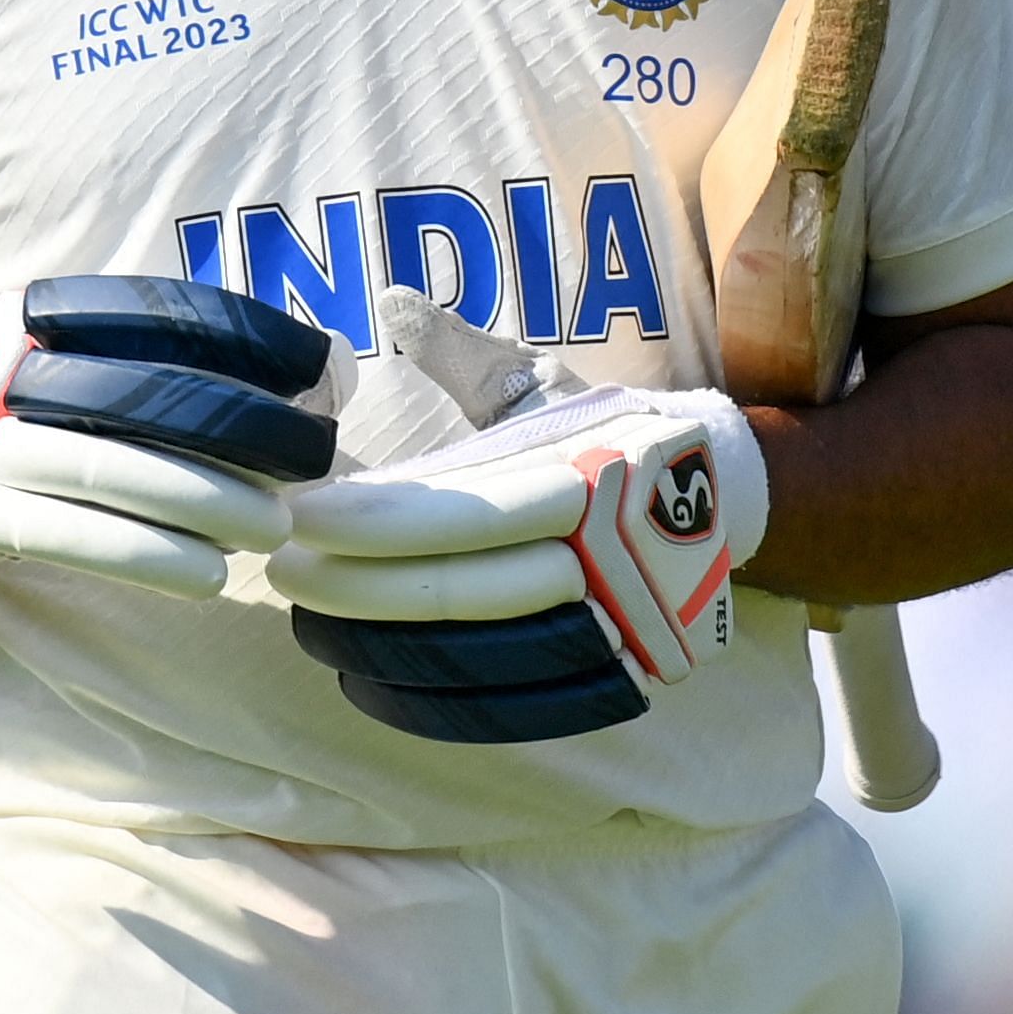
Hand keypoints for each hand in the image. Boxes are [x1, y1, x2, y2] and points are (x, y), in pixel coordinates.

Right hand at [0, 273, 337, 692]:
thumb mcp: (45, 359)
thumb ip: (137, 361)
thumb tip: (293, 374)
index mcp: (30, 312)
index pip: (155, 314)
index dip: (245, 337)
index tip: (317, 368)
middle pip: (143, 391)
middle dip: (242, 426)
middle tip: (315, 457)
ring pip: (107, 468)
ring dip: (201, 500)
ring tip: (273, 526)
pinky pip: (63, 535)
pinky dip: (141, 555)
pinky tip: (205, 575)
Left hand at [269, 379, 764, 744]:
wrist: (729, 499)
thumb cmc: (613, 432)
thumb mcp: (547, 383)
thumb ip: (465, 351)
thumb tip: (390, 303)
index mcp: (587, 476)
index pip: (460, 514)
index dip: (369, 526)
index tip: (296, 517)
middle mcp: (607, 557)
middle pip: (461, 594)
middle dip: (357, 591)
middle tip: (283, 571)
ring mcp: (619, 628)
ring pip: (478, 664)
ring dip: (380, 652)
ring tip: (311, 624)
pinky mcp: (618, 679)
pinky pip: (511, 711)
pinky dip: (434, 703)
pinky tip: (371, 679)